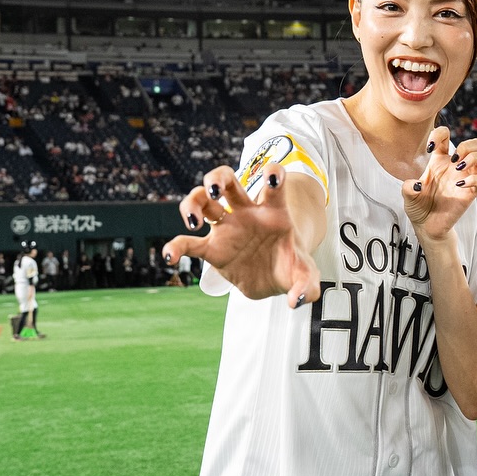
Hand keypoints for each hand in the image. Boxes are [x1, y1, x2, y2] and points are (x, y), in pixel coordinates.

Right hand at [162, 164, 321, 303]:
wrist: (274, 279)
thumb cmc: (291, 265)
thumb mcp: (305, 274)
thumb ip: (306, 285)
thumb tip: (296, 300)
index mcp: (273, 210)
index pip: (273, 184)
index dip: (273, 174)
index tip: (273, 176)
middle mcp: (246, 212)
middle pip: (228, 180)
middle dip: (218, 179)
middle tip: (215, 190)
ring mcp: (227, 227)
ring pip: (202, 201)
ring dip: (193, 203)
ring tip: (194, 221)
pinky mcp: (213, 248)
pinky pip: (189, 244)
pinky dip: (176, 247)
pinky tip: (170, 257)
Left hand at [403, 126, 476, 244]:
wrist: (426, 226)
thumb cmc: (418, 207)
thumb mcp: (408, 195)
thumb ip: (408, 188)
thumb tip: (416, 185)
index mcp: (439, 160)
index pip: (446, 135)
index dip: (440, 134)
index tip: (430, 148)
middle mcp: (455, 167)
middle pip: (475, 143)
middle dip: (467, 145)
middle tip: (454, 158)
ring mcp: (465, 179)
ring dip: (473, 157)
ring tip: (458, 167)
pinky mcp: (471, 193)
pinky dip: (474, 179)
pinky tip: (459, 185)